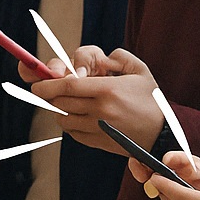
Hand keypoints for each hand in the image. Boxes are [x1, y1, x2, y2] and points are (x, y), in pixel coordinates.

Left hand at [32, 48, 161, 152]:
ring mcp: (97, 128)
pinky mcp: (97, 142)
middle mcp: (100, 110)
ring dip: (59, 110)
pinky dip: (69, 124)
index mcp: (108, 90)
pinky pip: (71, 133)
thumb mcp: (140, 71)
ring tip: (68, 104)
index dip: (46, 84)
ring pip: (62, 119)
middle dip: (49, 96)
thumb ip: (118, 57)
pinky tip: (80, 118)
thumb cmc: (151, 100)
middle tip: (48, 91)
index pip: (66, 86)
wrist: (162, 133)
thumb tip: (98, 59)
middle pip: (58, 102)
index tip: (37, 84)